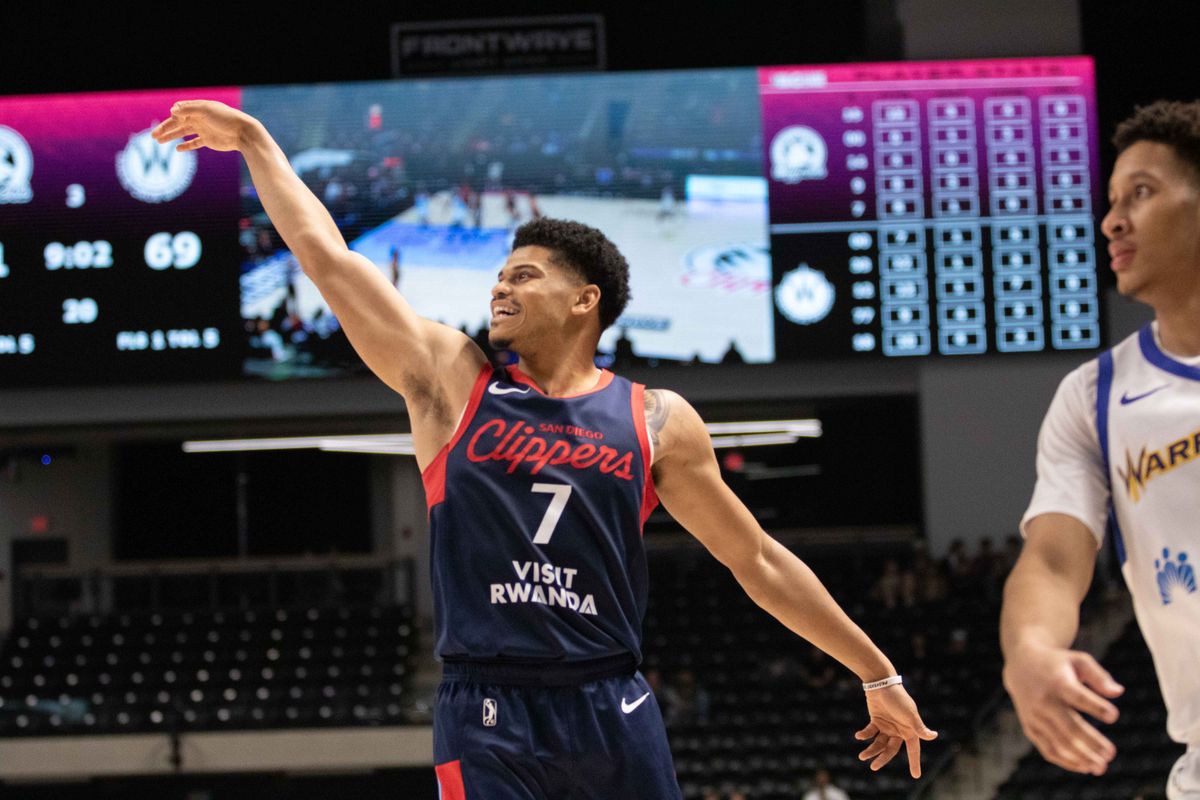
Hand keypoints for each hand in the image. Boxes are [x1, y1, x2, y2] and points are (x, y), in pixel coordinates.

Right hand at [151, 100, 254, 152]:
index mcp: (198, 108)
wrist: (243, 133)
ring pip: (183, 133)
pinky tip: (177, 149)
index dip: (173, 115)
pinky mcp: (208, 140)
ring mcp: (203, 129)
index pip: (180, 110)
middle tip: (153, 135)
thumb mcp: (206, 110)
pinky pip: (194, 143)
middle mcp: (199, 118)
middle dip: (165, 128)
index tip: (173, 118)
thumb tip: (171, 111)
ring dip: (171, 136)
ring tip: (158, 141)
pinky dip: (186, 146)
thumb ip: (189, 109)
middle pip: (178, 123)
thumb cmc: (226, 119)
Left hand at [855, 683, 937, 777]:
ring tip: (862, 756)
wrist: (881, 683)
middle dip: (882, 759)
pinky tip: (859, 736)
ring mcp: (887, 726)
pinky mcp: (876, 720)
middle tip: (873, 767)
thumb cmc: (898, 698)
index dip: (914, 762)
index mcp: (909, 730)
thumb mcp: (909, 713)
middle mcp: (899, 730)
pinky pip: (870, 732)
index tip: (916, 776)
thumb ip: (919, 727)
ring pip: (879, 743)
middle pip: (891, 749)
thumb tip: (933, 736)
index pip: (913, 749)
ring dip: (871, 750)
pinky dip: (864, 735)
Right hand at [1003, 644, 1122, 774]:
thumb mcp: (1078, 660)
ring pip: (1059, 742)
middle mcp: (1044, 701)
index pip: (1077, 697)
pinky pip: (1048, 749)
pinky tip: (1084, 767)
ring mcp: (1035, 716)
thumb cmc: (1058, 664)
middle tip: (1111, 754)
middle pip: (1069, 726)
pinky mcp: (1030, 727)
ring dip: (1081, 757)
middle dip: (1091, 742)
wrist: (1021, 665)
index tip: (1113, 716)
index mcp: (1057, 682)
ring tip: (1101, 767)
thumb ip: (1099, 676)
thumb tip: (1118, 692)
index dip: (1095, 707)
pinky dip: (1066, 761)